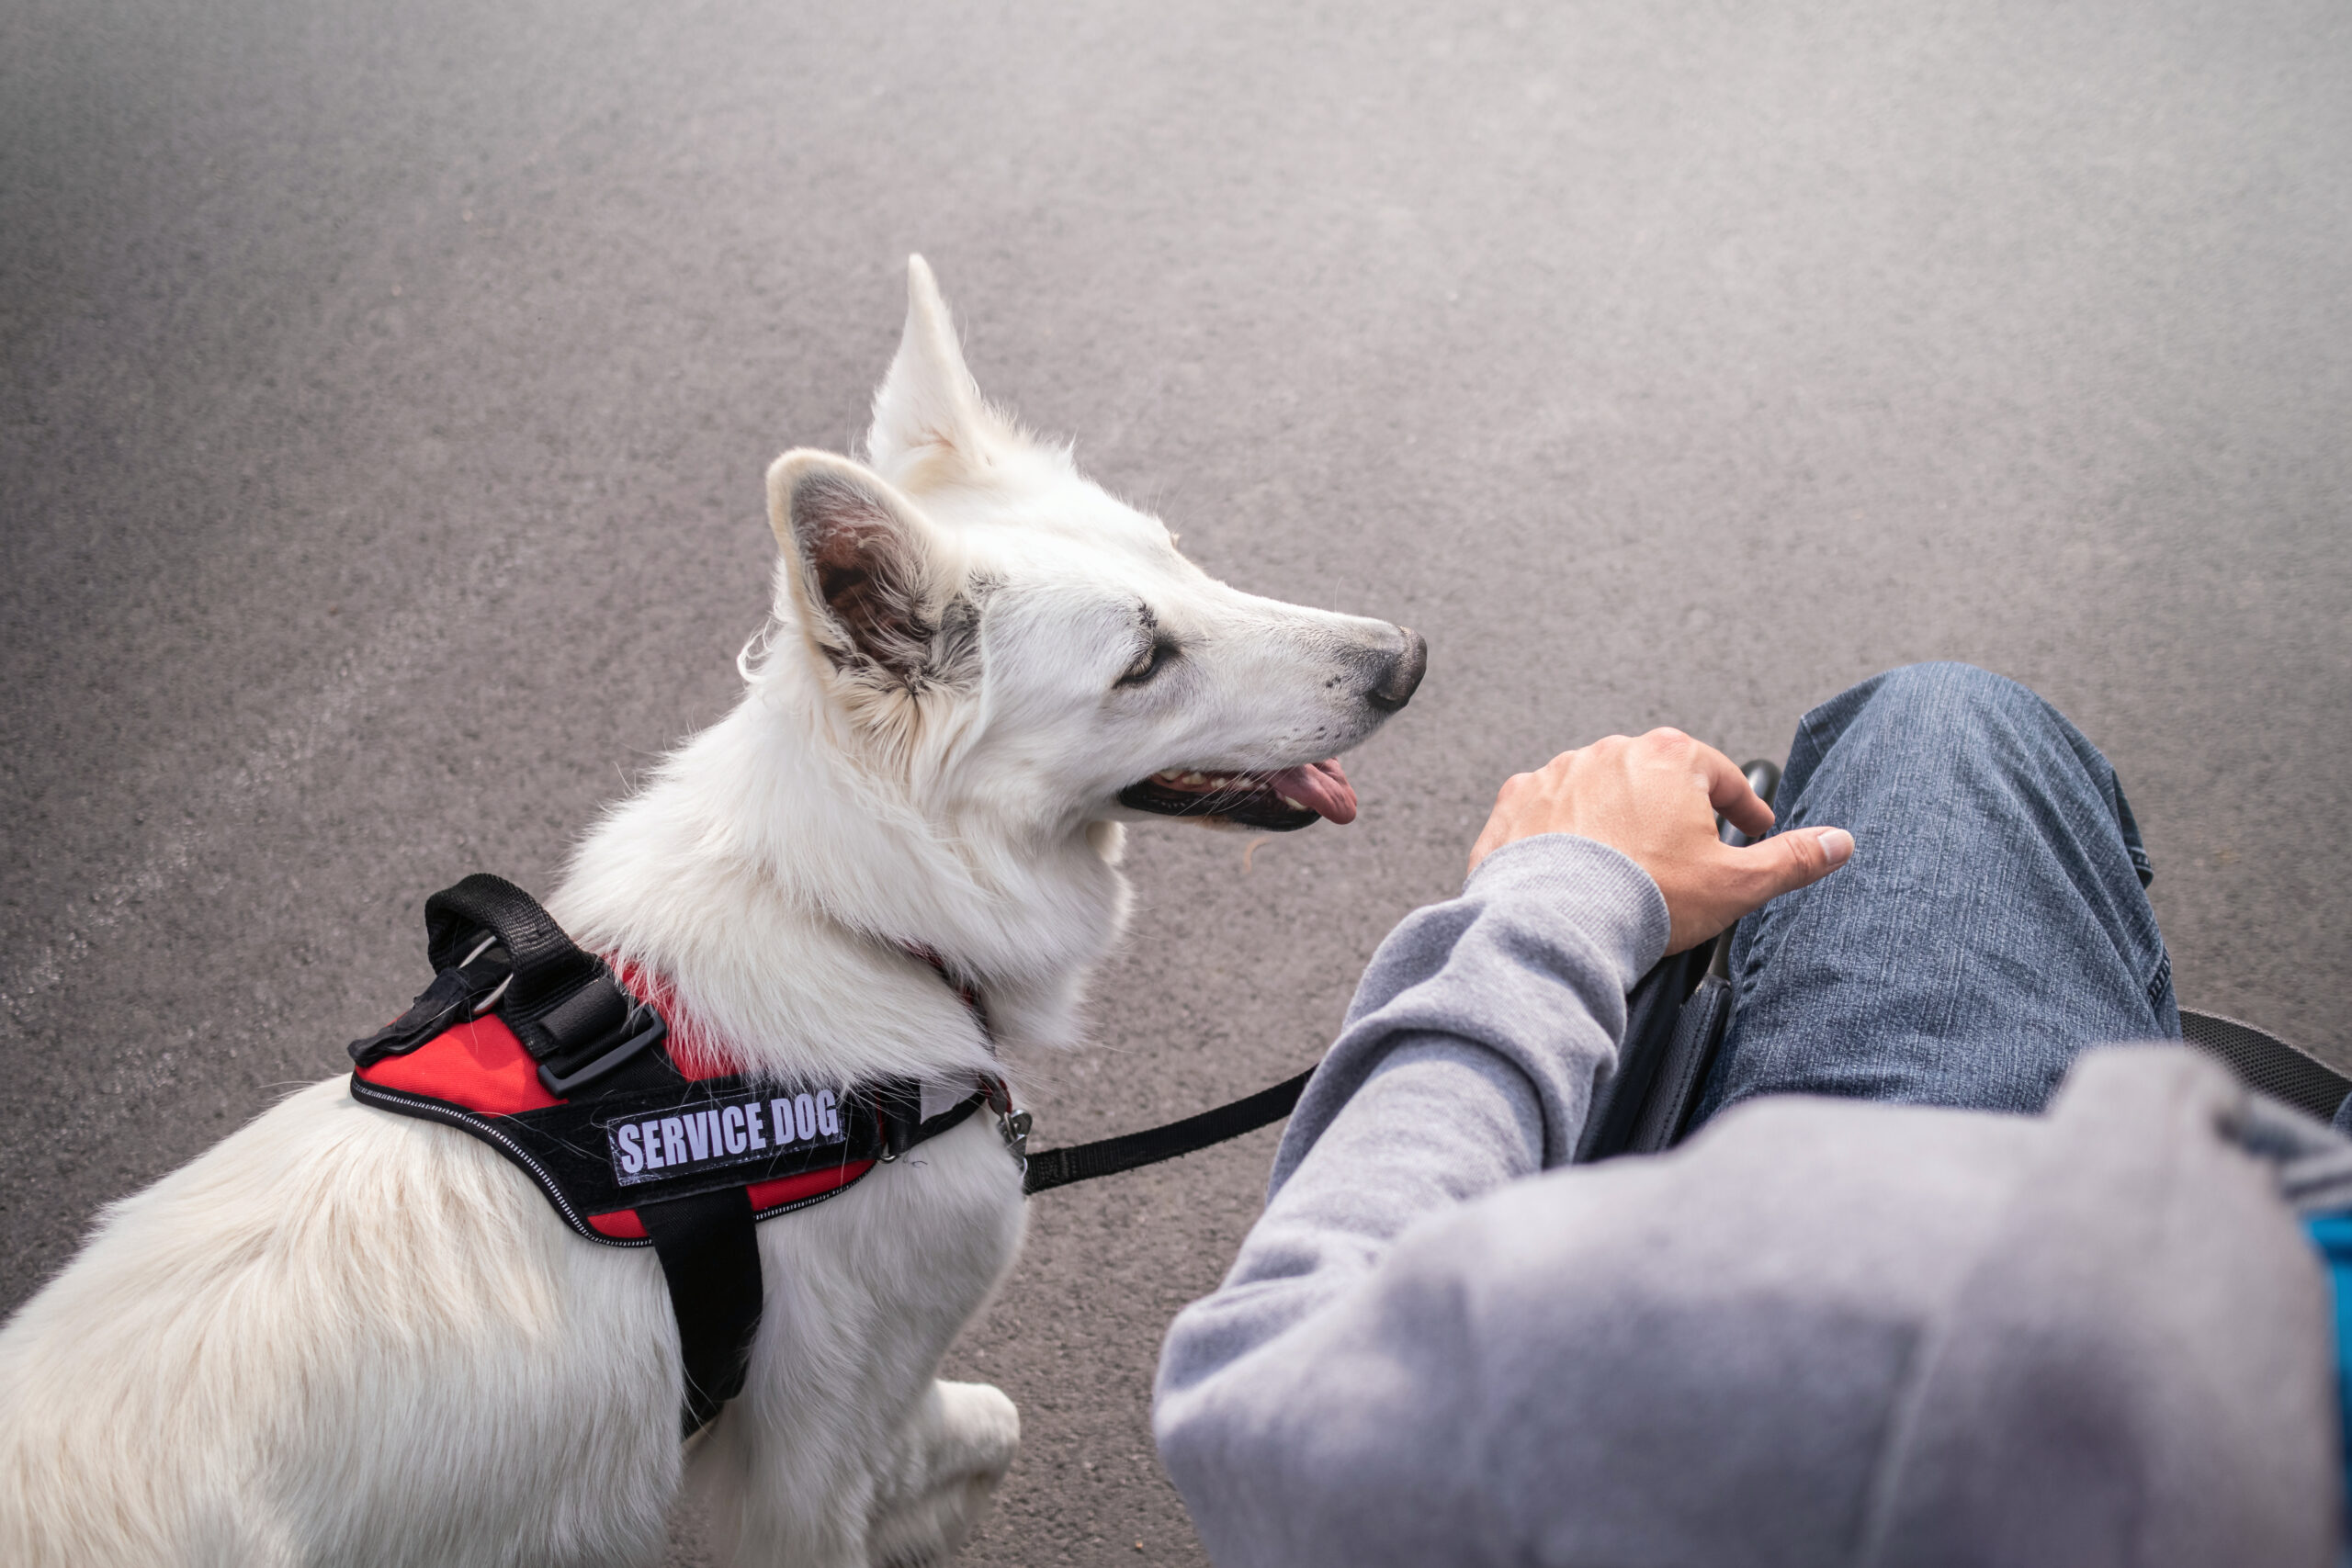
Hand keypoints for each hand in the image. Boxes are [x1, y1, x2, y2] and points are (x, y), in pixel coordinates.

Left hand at [1468, 728, 1853, 953]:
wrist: (1556, 922)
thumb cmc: (1644, 899)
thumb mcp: (1737, 884)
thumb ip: (1791, 859)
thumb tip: (1837, 843)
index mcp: (1668, 758)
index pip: (1719, 775)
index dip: (1741, 804)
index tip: (1751, 823)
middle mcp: (1609, 753)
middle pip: (1655, 777)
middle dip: (1673, 808)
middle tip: (1688, 845)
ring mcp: (1557, 775)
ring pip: (1599, 791)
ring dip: (1615, 817)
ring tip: (1628, 860)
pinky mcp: (1516, 804)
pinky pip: (1547, 812)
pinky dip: (1561, 832)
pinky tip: (1573, 863)